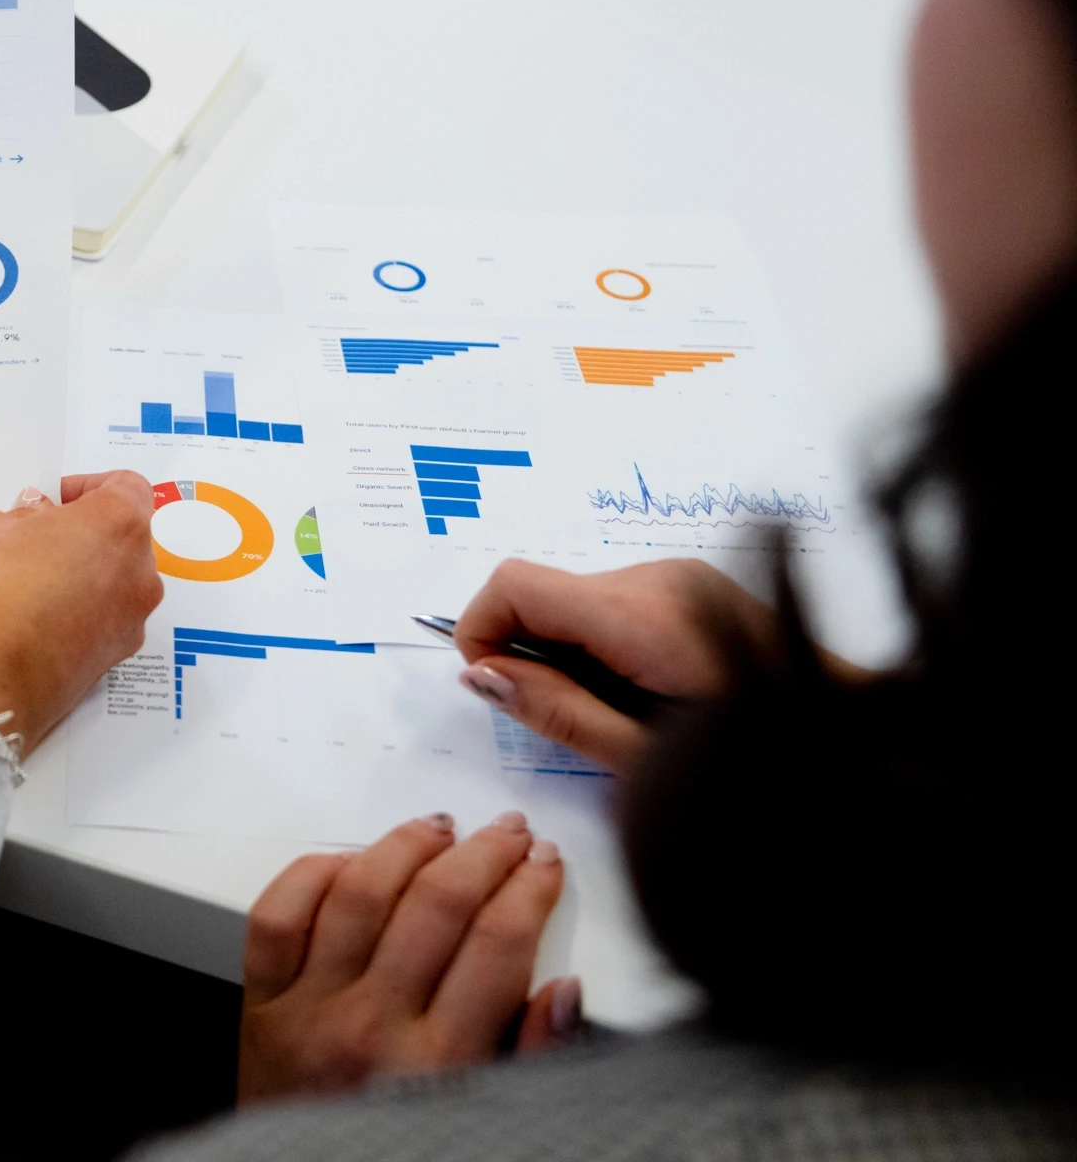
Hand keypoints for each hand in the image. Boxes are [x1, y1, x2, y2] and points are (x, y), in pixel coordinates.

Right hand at [0, 473, 162, 753]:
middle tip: (19, 541)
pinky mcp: (107, 665)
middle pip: (115, 540)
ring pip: (100, 584)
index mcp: (118, 527)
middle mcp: (138, 576)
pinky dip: (57, 612)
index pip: (125, 487)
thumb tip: (34, 522)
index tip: (49, 501)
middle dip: (69, 536)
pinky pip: (88, 622)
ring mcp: (128, 626)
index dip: (85, 487)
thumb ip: (21, 517)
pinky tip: (4, 613)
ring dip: (59, 575)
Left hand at [238, 813, 578, 1103]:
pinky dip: (312, 875)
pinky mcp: (259, 1004)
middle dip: (483, 855)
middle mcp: (371, 1028)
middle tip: (507, 833)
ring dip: (405, 847)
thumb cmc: (396, 1154)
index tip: (545, 863)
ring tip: (439, 831)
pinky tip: (349, 863)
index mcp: (438, 1067)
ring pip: (359, 893)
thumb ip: (530, 1060)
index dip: (530, 889)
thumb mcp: (484, 1124)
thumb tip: (565, 990)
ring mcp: (308, 1010)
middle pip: (435, 905)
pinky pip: (279, 916)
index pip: (498, 945)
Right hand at [452, 559, 753, 773]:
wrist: (855, 733)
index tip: (498, 691)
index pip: (513, 585)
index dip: (481, 633)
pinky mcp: (692, 585)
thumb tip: (482, 674)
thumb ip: (558, 711)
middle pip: (543, 593)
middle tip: (572, 720)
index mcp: (641, 616)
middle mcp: (656, 577)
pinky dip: (604, 646)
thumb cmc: (755, 761)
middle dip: (532, 654)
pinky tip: (647, 692)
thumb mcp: (642, 758)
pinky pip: (614, 605)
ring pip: (576, 601)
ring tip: (623, 713)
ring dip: (570, 654)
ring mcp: (679, 576)